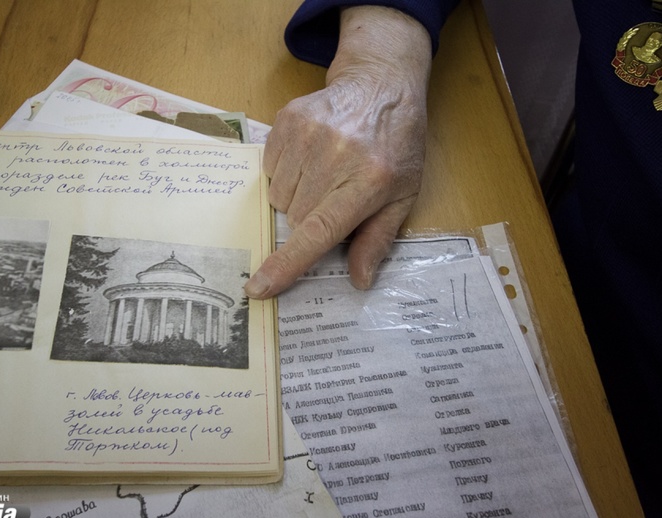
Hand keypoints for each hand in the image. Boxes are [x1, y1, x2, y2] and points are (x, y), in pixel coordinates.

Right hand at [244, 6, 432, 298]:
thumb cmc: (397, 146)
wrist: (382, 84)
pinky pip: (269, 169)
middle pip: (296, 218)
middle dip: (310, 218)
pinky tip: (310, 155)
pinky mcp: (288, 119)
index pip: (318, 232)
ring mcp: (307, 135)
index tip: (259, 287)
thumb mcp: (403, 195)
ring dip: (296, 195)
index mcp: (367, 182)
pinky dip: (285, 171)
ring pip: (279, 196)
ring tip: (323, 172)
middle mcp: (335, 158)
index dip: (287, 264)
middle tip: (334, 195)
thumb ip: (378, 239)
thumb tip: (359, 280)